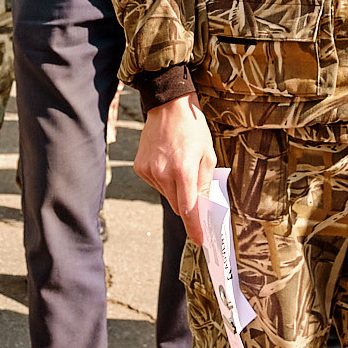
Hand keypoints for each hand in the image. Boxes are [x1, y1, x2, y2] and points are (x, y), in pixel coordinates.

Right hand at [136, 94, 216, 241]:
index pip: (188, 209)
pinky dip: (164, 180)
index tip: (200, 240)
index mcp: (183, 170)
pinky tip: (168, 163)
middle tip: (196, 194)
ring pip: (166, 195)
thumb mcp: (208, 155)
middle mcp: (163, 173)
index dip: (195, 228)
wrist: (168, 106)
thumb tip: (204, 208)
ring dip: (175, 190)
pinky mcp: (139, 168)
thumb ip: (205, 184)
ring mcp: (149, 171)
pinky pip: (156, 184)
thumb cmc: (192, 129)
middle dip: (188, 206)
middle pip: (177, 205)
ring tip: (180, 166)